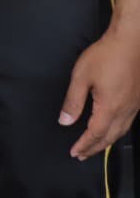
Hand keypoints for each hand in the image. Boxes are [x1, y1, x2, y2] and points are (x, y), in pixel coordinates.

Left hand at [60, 25, 139, 160]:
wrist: (131, 42)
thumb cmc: (106, 55)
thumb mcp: (81, 77)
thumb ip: (73, 101)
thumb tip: (65, 121)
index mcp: (110, 107)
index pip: (95, 134)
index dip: (84, 145)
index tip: (75, 152)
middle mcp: (126, 110)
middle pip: (109, 137)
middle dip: (94, 148)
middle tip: (82, 155)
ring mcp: (134, 106)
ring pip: (121, 131)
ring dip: (106, 141)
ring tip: (95, 146)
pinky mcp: (138, 99)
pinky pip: (128, 122)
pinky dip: (117, 131)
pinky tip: (112, 129)